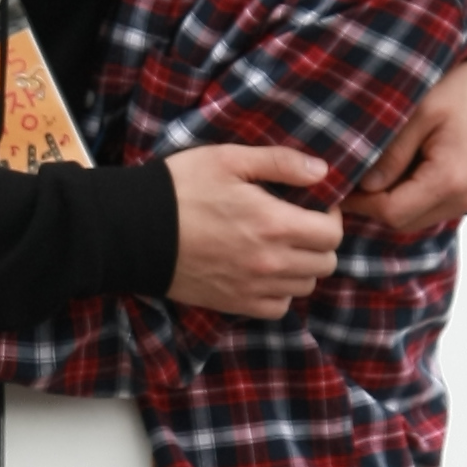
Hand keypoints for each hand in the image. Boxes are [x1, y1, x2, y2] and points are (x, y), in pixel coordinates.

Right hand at [165, 145, 343, 319]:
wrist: (133, 231)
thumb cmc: (181, 188)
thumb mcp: (229, 159)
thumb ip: (281, 162)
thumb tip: (323, 172)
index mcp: (274, 223)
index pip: (333, 234)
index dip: (331, 217)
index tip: (315, 206)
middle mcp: (270, 262)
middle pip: (325, 263)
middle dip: (320, 242)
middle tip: (300, 225)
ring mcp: (253, 287)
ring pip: (305, 287)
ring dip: (303, 267)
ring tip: (282, 247)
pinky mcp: (234, 304)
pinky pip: (278, 308)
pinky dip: (280, 292)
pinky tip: (266, 272)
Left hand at [341, 58, 466, 240]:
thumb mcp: (422, 111)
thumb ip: (391, 153)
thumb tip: (365, 186)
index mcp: (452, 179)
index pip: (392, 212)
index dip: (361, 204)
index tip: (342, 190)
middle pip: (410, 221)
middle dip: (383, 204)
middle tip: (363, 180)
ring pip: (432, 216)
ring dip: (410, 200)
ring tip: (399, 168)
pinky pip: (455, 207)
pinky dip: (435, 195)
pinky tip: (430, 166)